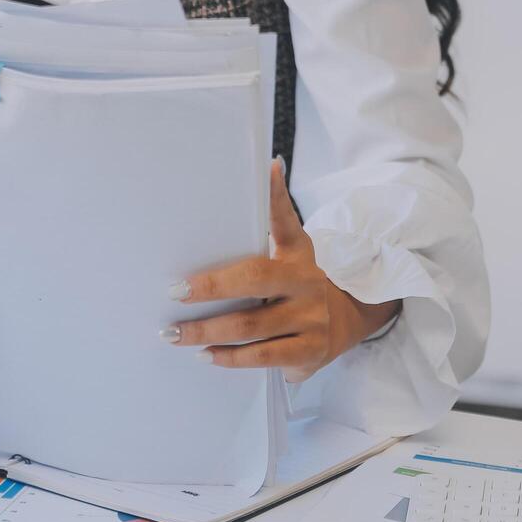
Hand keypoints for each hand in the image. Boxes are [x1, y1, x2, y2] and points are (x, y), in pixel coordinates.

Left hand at [163, 159, 399, 382]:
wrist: (348, 320)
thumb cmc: (304, 280)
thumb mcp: (295, 246)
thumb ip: (277, 212)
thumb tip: (270, 164)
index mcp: (298, 256)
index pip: (279, 225)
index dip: (263, 207)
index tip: (220, 224)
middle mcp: (307, 285)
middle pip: (252, 283)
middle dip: (209, 290)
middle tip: (173, 296)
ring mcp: (310, 321)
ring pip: (251, 327)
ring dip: (208, 331)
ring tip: (177, 334)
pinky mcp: (308, 353)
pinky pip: (262, 357)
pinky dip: (230, 357)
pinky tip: (207, 354)